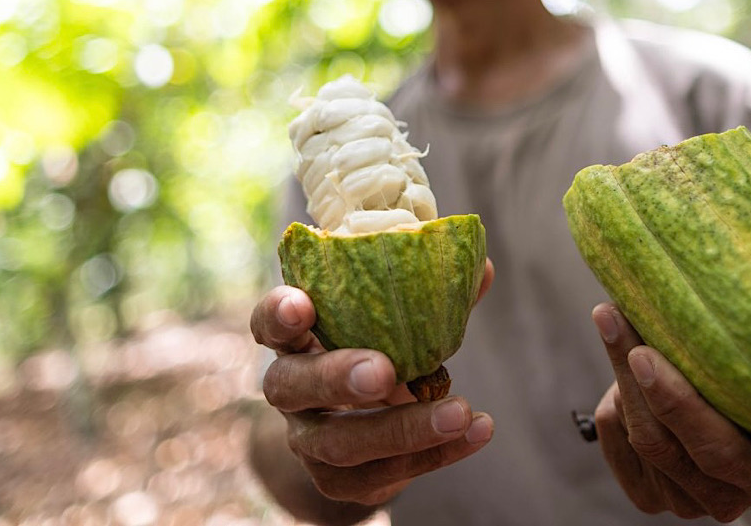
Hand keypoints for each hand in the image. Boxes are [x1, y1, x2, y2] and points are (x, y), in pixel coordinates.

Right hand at [250, 259, 495, 505]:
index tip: (302, 303)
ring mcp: (308, 439)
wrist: (367, 433)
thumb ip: (431, 295)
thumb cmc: (380, 354)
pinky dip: (435, 454)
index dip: (277, 313)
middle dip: (336, 377)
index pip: (268, 323)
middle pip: (290, 387)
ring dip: (403, 430)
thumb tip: (481, 270)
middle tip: (384, 372)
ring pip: (338, 443)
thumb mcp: (394, 324)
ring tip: (458, 413)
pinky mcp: (337, 480)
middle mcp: (289, 390)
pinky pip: (381, 475)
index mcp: (295, 340)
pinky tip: (476, 432)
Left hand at [592, 277, 750, 521]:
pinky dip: (614, 397)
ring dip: (619, 377)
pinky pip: (613, 439)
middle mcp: (726, 495)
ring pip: (633, 436)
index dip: (678, 404)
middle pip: (661, 442)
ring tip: (618, 318)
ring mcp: (683, 497)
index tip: (646, 351)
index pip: (715, 447)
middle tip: (614, 314)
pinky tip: (623, 361)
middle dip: (631, 378)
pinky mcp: (647, 490)